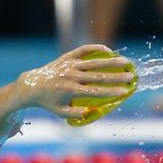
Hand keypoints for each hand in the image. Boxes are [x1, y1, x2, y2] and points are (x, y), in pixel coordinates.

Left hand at [17, 44, 134, 119]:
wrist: (31, 85)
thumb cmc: (48, 102)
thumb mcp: (60, 112)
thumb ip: (76, 114)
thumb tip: (91, 111)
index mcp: (71, 91)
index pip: (96, 91)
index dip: (111, 92)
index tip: (124, 92)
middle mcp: (71, 76)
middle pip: (99, 76)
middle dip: (117, 76)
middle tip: (131, 76)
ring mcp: (69, 64)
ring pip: (94, 62)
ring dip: (111, 62)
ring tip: (125, 62)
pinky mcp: (67, 57)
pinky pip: (84, 50)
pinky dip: (96, 49)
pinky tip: (108, 50)